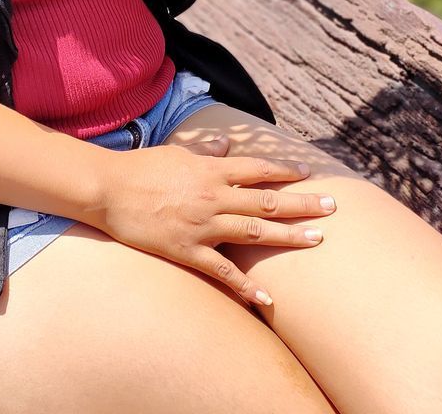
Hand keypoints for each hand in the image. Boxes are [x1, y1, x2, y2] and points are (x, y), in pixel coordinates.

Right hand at [93, 135, 334, 308]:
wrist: (109, 189)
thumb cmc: (141, 168)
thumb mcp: (176, 151)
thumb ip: (205, 149)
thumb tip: (227, 143)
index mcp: (211, 169)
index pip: (257, 169)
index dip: (285, 171)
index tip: (309, 172)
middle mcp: (213, 196)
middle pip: (267, 200)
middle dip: (302, 204)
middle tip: (332, 207)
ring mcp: (203, 225)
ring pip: (255, 232)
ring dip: (288, 237)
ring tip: (316, 240)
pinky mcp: (188, 251)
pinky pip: (224, 272)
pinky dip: (248, 286)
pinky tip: (268, 298)